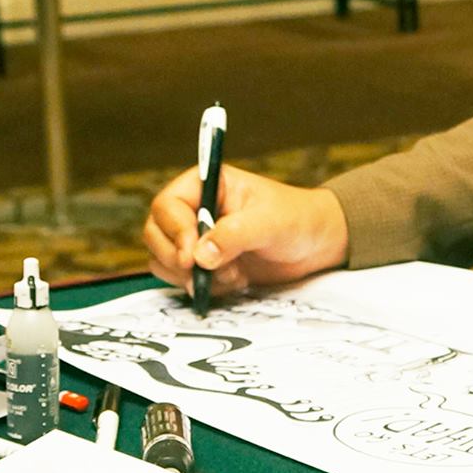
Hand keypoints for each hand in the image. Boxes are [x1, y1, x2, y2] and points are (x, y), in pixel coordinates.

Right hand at [143, 165, 348, 297]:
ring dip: (192, 276)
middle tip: (205, 273)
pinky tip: (235, 281)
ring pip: (164, 260)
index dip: (175, 232)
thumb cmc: (297, 219)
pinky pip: (182, 280)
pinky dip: (203, 287)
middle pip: (155, 235)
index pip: (167, 206)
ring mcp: (196, 239)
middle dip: (177, 259)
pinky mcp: (204, 264)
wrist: (316, 244)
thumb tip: (200, 255)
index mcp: (205, 185)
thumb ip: (235, 234)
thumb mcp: (270, 222)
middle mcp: (194, 210)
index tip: (192, 256)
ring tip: (233, 275)